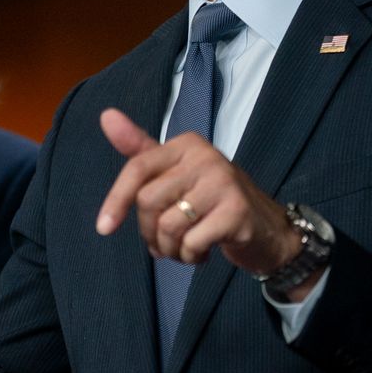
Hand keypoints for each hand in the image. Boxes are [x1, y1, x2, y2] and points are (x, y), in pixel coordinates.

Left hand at [95, 108, 317, 298]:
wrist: (267, 230)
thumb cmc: (212, 202)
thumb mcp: (175, 174)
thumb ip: (140, 150)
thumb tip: (106, 115)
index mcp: (187, 144)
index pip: (138, 168)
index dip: (116, 200)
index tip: (104, 229)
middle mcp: (205, 156)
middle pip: (148, 201)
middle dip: (150, 232)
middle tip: (166, 242)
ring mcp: (223, 183)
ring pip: (168, 226)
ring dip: (171, 249)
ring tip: (186, 249)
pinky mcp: (236, 212)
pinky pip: (192, 243)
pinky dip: (191, 257)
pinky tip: (204, 253)